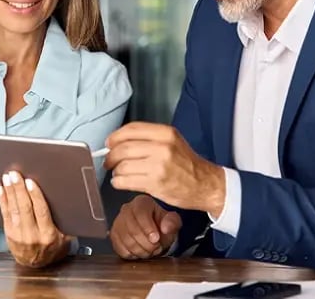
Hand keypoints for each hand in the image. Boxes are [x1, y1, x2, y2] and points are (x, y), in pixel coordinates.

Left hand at [0, 171, 71, 267]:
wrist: (37, 266)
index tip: (30, 182)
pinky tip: (1, 190)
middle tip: (15, 175)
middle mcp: (32, 235)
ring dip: (9, 192)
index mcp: (48, 234)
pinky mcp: (9, 235)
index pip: (41, 211)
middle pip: (25, 208)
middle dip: (19, 189)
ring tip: (7, 178)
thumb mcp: (65, 236)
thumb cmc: (53, 247)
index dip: (35, 195)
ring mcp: (19, 236)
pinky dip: (2, 200)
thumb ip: (63, 220)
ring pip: (13, 210)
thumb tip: (64, 198)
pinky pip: (4, 215)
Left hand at [104, 122, 225, 215]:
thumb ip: (149, 138)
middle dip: (111, 156)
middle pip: (123, 148)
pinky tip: (122, 182)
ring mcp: (158, 166)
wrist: (205, 185)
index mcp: (166, 133)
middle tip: (109, 161)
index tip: (109, 143)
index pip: (131, 129)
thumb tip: (119, 142)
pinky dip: (118, 182)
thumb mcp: (173, 141)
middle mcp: (162, 147)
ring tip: (119, 173)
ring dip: (116, 171)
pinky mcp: (155, 183)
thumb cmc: (187, 164)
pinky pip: (125, 181)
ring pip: (122, 166)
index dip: (115, 136)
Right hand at [110, 194, 181, 259]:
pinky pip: (120, 248)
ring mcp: (118, 222)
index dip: (148, 228)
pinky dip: (132, 254)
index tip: (156, 239)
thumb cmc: (162, 224)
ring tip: (150, 250)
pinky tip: (140, 251)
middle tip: (156, 247)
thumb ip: (172, 222)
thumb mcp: (172, 221)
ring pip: (126, 240)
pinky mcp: (114, 235)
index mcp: (141, 202)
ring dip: (140, 250)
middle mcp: (126, 209)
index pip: (140, 213)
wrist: (154, 231)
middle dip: (146, 243)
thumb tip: (166, 228)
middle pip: (132, 229)